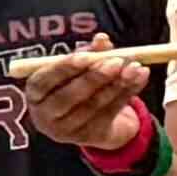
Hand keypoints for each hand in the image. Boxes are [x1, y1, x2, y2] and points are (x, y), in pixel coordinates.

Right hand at [18, 46, 153, 157]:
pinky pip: (112, 112)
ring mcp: (68, 131)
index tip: (87, 56)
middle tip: (117, 61)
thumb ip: (87, 53)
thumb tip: (102, 39)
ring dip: (118, 84)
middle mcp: (46, 115)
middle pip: (70, 96)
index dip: (64, 68)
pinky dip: (128, 92)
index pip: (44, 81)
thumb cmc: (75, 84)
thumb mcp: (77, 67)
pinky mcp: (91, 136)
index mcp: (35, 93)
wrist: (89, 119)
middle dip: (95, 77)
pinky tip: (141, 77)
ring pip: (95, 105)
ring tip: (135, 67)